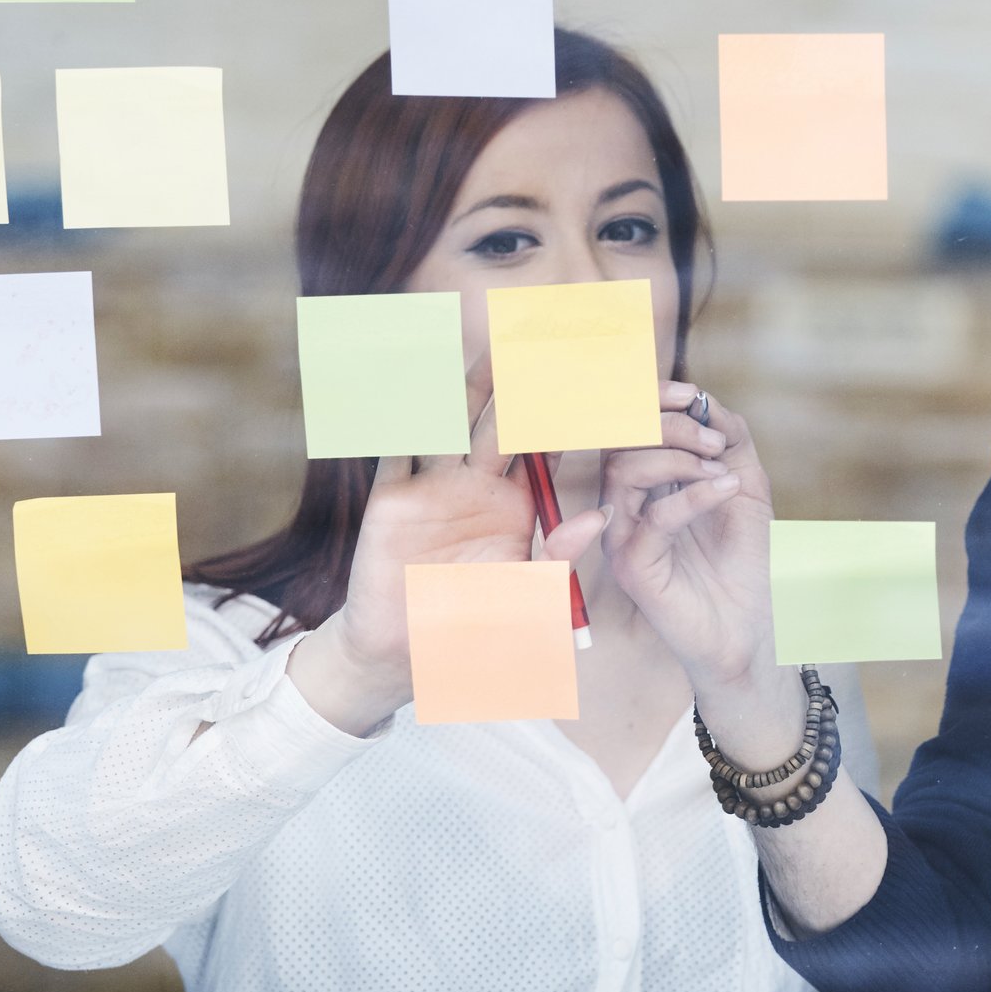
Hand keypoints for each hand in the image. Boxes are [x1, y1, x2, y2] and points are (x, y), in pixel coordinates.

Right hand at [290, 378, 587, 734]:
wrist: (409, 657)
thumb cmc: (475, 630)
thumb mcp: (527, 597)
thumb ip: (559, 556)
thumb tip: (600, 517)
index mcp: (514, 501)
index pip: (544, 441)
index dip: (563, 405)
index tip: (587, 368)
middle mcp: (474, 484)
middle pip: (499, 418)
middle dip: (517, 379)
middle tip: (539, 334)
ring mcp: (432, 486)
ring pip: (451, 423)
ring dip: (466, 386)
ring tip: (487, 348)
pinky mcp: (390, 501)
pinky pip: (396, 452)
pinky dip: (402, 419)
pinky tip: (413, 387)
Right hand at [549, 383, 806, 761]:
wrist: (751, 627)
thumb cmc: (742, 558)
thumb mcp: (744, 484)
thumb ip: (729, 438)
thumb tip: (704, 400)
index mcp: (644, 483)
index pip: (627, 429)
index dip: (650, 402)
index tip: (690, 394)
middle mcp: (624, 506)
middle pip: (620, 442)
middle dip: (669, 427)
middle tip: (714, 441)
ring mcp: (623, 537)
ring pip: (624, 472)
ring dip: (678, 457)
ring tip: (721, 470)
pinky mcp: (634, 567)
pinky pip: (652, 518)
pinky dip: (692, 494)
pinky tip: (726, 489)